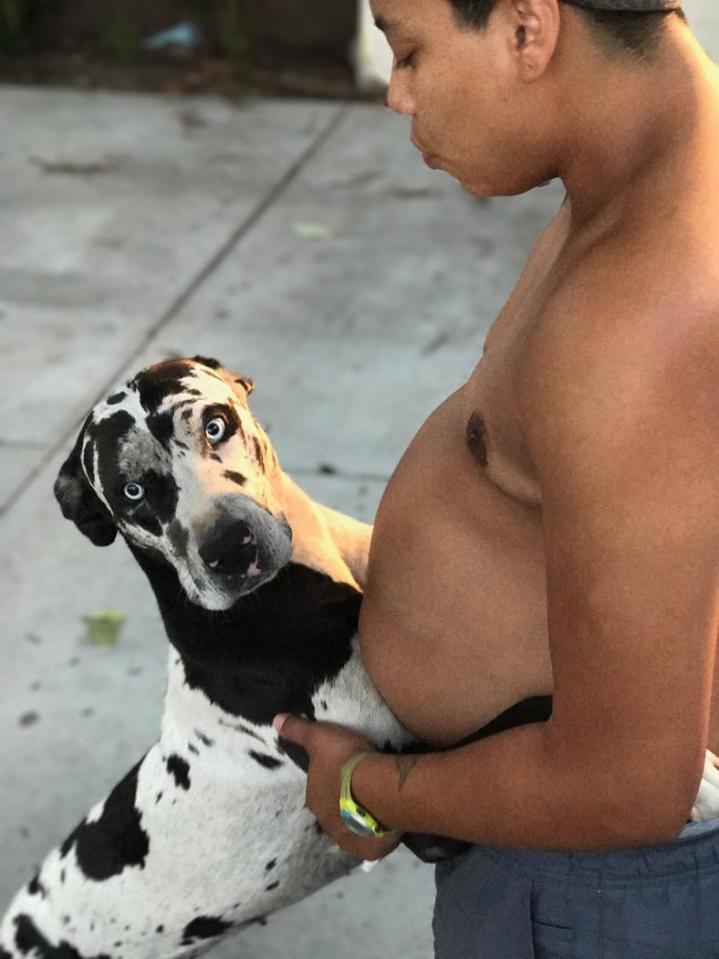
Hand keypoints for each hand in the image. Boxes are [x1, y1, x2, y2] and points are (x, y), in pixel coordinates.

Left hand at [273, 713, 402, 860]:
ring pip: (351, 829)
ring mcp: (349, 839)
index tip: (344, 771)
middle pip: (334, 812)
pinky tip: (383, 826)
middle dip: (343, 803)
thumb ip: (299, 730)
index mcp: (314, 799)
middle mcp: (327, 824)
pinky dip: (375, 836)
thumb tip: (276, 720)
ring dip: (358, 821)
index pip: (319, 790)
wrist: (379, 787)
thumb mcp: (320, 737)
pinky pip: (371, 843)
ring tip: (374, 807)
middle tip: (361, 788)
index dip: (332, 781)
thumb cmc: (347, 762)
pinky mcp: (370, 850)